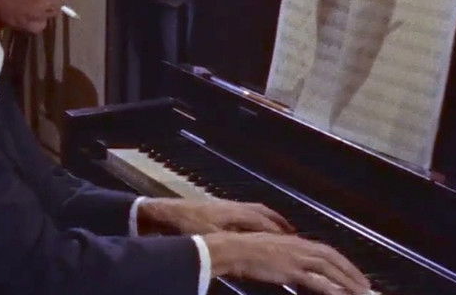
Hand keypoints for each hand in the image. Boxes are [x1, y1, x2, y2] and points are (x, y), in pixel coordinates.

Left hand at [139, 197, 292, 234]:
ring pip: (250, 208)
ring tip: (275, 225)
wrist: (163, 213)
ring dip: (265, 216)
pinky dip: (251, 216)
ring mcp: (221, 205)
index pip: (262, 221)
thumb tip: (250, 248)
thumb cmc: (185, 225)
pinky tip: (248, 224)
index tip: (292, 238)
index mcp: (232, 212)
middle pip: (260, 211)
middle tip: (290, 229)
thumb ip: (231, 243)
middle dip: (276, 220)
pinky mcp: (212, 208)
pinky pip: (240, 210)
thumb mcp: (211, 237)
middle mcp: (230, 206)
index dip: (277, 230)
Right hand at [204, 231, 370, 294]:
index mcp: (295, 242)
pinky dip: (331, 288)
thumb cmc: (245, 250)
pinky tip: (340, 294)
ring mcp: (296, 258)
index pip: (326, 251)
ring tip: (361, 291)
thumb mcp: (270, 249)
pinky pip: (316, 280)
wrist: (232, 249)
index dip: (342, 262)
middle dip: (352, 271)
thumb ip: (287, 256)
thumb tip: (297, 266)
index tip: (353, 272)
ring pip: (330, 267)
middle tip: (365, 285)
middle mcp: (299, 247)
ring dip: (348, 280)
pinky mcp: (290, 270)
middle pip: (333, 257)